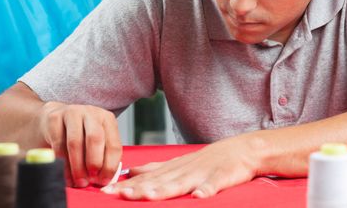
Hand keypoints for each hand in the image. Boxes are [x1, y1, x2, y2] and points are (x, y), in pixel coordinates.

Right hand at [39, 102, 121, 186]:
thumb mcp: (96, 141)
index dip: (109, 166)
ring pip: (75, 142)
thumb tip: (103, 179)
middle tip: (90, 179)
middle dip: (94, 163)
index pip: (114, 144)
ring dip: (77, 166)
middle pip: (95, 139)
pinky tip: (65, 174)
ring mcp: (73, 113)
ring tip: (78, 181)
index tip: (104, 180)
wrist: (56, 119)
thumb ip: (102, 156)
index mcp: (107, 119)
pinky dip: (62, 163)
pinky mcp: (55, 118)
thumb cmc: (80, 133)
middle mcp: (92, 113)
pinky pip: (58, 144)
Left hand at [101, 135, 261, 199]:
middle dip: (138, 189)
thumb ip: (155, 169)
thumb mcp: (178, 162)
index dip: (127, 185)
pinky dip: (206, 189)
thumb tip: (130, 171)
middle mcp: (184, 170)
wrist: (241, 149)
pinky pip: (214, 184)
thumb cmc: (207, 160)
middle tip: (118, 195)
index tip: (106, 192)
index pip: (146, 178)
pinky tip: (198, 196)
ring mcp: (202, 172)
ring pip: (181, 182)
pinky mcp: (222, 176)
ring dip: (165, 189)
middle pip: (158, 181)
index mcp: (173, 168)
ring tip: (149, 197)